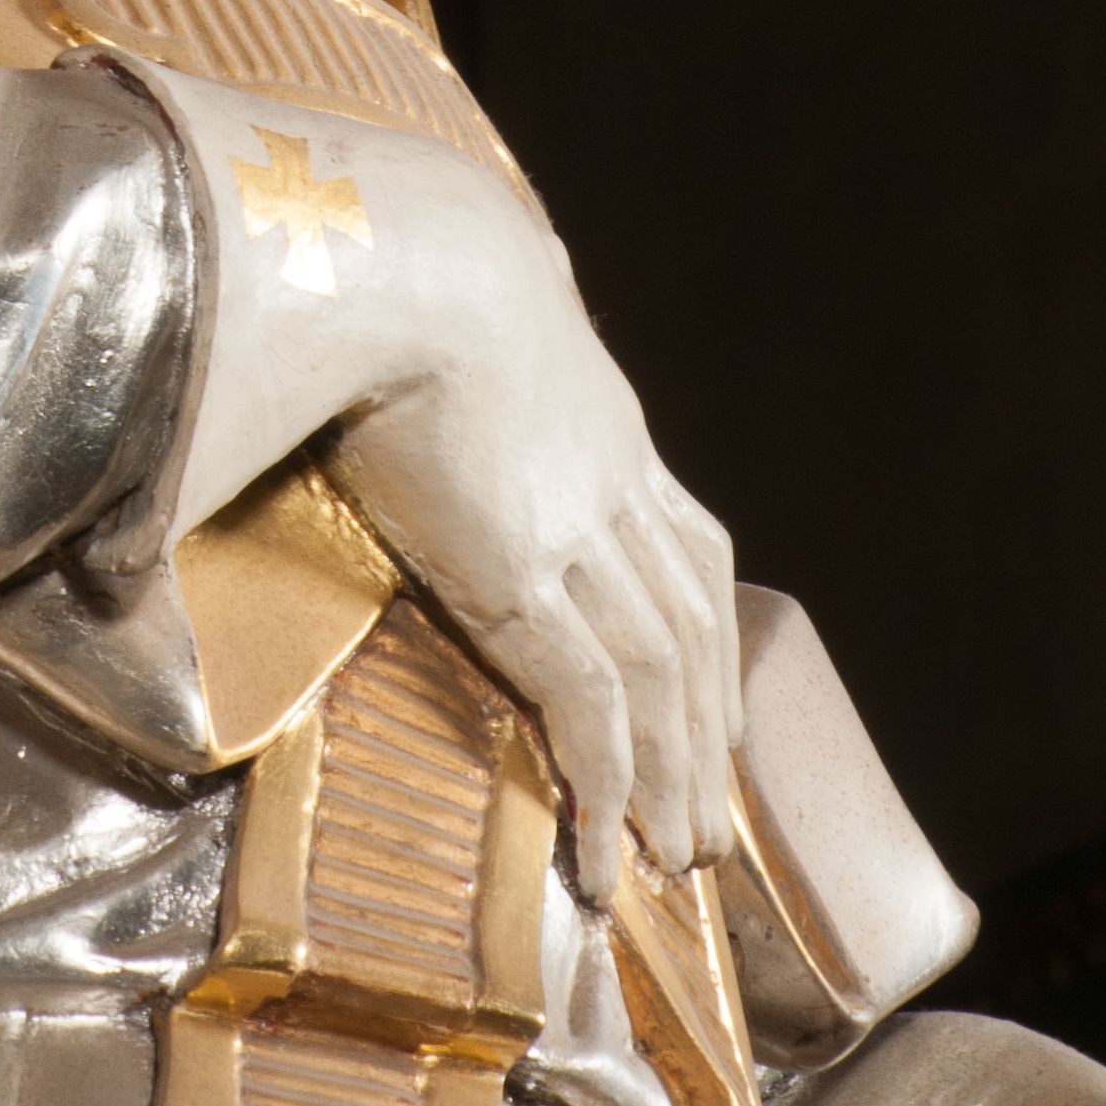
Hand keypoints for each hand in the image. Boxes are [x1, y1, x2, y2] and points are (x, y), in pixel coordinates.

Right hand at [326, 190, 739, 904]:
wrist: (406, 246)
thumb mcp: (459, 291)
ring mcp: (575, 526)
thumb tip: (418, 295)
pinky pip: (591, 702)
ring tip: (671, 858)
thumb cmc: (399, 254)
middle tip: (702, 816)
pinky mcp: (522, 570)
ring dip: (673, 778)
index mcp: (600, 416)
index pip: (686, 542)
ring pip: (661, 677)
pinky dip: (609, 783)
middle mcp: (611, 477)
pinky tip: (607, 851)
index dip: (701, 624)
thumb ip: (457, 315)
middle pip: (690, 625)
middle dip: (704, 728)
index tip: (706, 697)